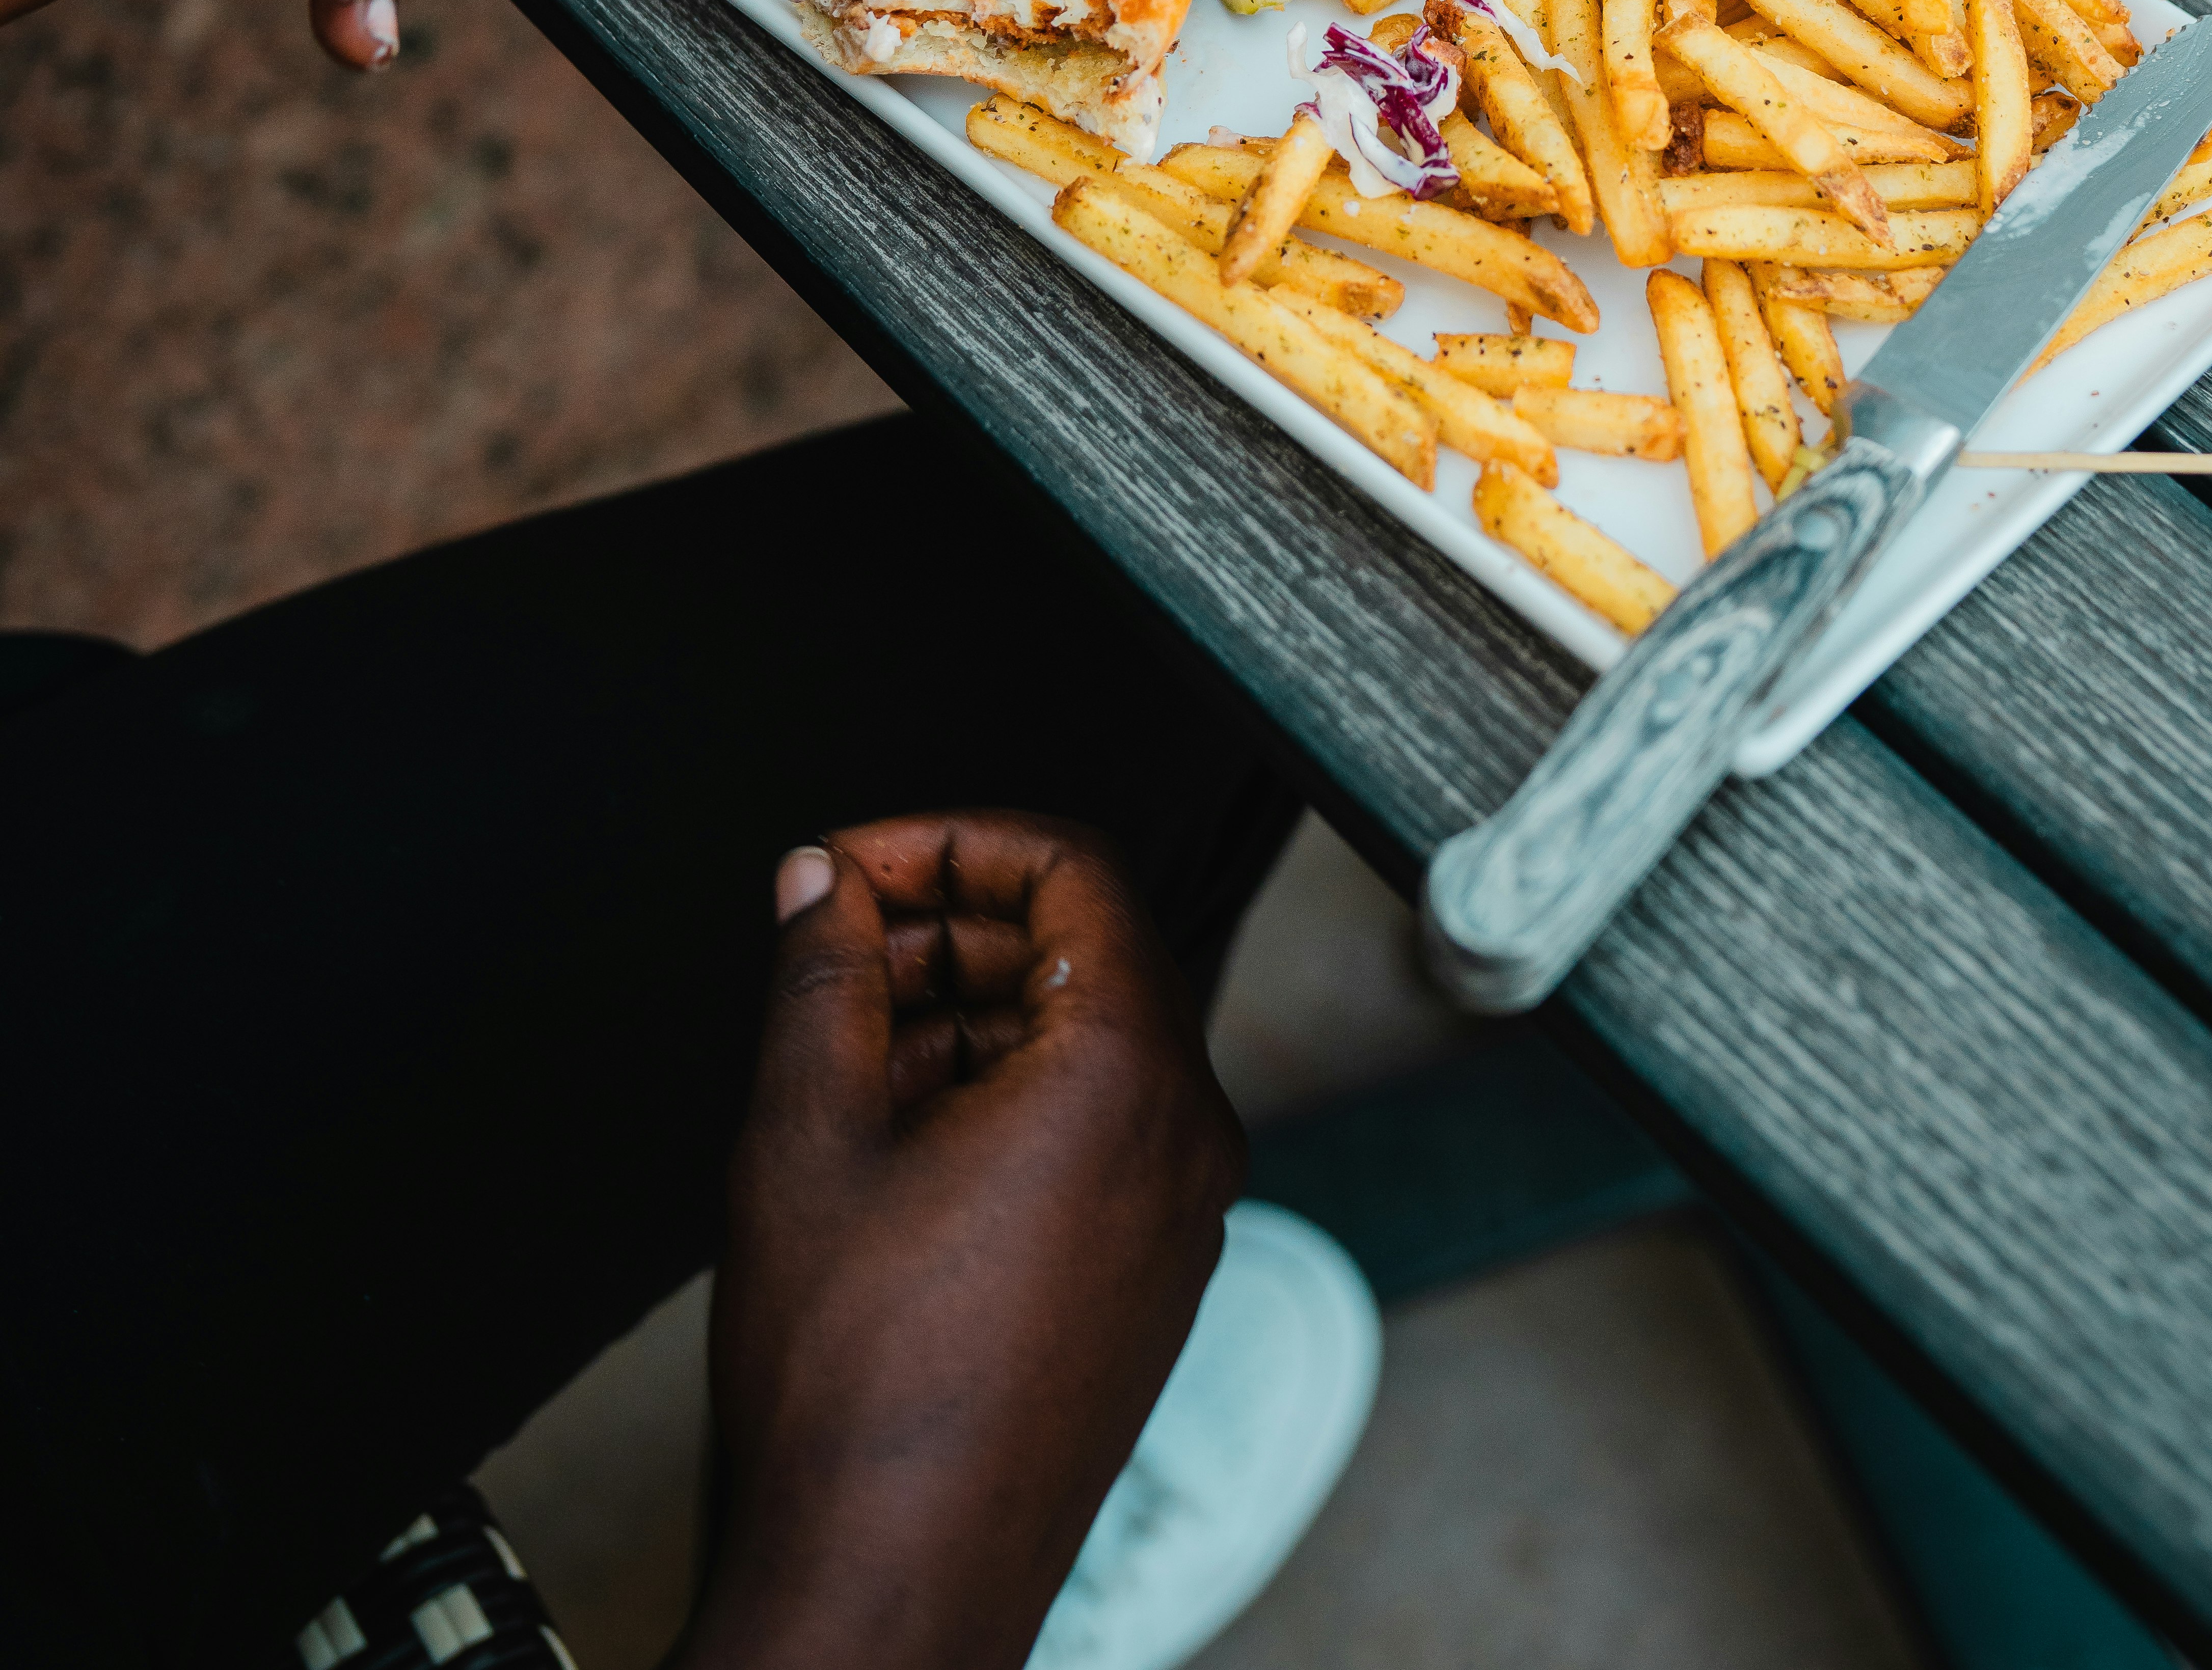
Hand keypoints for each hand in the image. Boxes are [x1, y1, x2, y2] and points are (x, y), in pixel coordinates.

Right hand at [677, 815, 1245, 1669]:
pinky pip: (1093, 1131)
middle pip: (1082, 951)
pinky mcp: (1148, 1277)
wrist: (885, 1590)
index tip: (851, 864)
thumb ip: (822, 974)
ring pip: (1081, 1044)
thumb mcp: (807, 1133)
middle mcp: (1186, 1136)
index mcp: (1129, 1074)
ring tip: (841, 1053)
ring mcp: (1178, 1216)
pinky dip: (999, 1096)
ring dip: (963, 1016)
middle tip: (830, 948)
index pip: (1072, 870)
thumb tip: (822, 880)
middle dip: (945, 930)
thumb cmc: (855, 1392)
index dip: (948, 840)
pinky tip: (891, 1135)